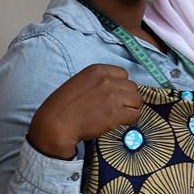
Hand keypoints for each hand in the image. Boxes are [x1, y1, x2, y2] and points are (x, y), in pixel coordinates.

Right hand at [28, 64, 142, 159]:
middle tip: (120, 108)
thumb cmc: (64, 106)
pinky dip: (132, 120)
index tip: (117, 95)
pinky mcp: (116, 113)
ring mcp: (113, 96)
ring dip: (131, 109)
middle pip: (132, 87)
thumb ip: (98, 81)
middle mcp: (107, 80)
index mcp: (98, 70)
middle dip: (128, 98)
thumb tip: (114, 88)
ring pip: (137, 100)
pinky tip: (123, 123)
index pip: (123, 74)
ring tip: (122, 116)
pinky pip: (136, 115)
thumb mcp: (80, 82)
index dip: (122, 86)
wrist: (57, 123)